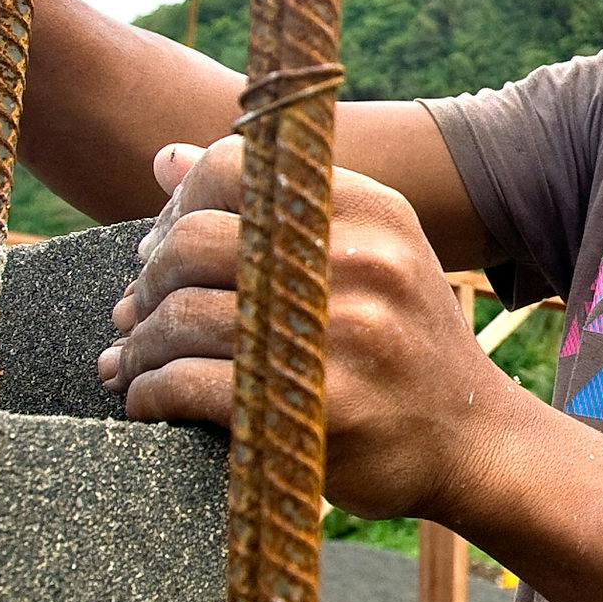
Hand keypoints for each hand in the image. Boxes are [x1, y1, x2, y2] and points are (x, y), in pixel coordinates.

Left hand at [100, 138, 502, 520]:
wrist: (472, 441)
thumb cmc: (402, 344)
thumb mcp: (369, 255)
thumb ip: (274, 209)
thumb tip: (165, 160)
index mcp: (370, 211)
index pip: (235, 170)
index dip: (177, 207)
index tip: (164, 250)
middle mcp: (361, 262)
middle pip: (194, 244)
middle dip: (147, 282)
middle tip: (137, 312)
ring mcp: (344, 336)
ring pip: (183, 316)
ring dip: (138, 344)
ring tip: (131, 360)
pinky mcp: (320, 408)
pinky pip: (190, 385)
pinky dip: (150, 393)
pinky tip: (148, 401)